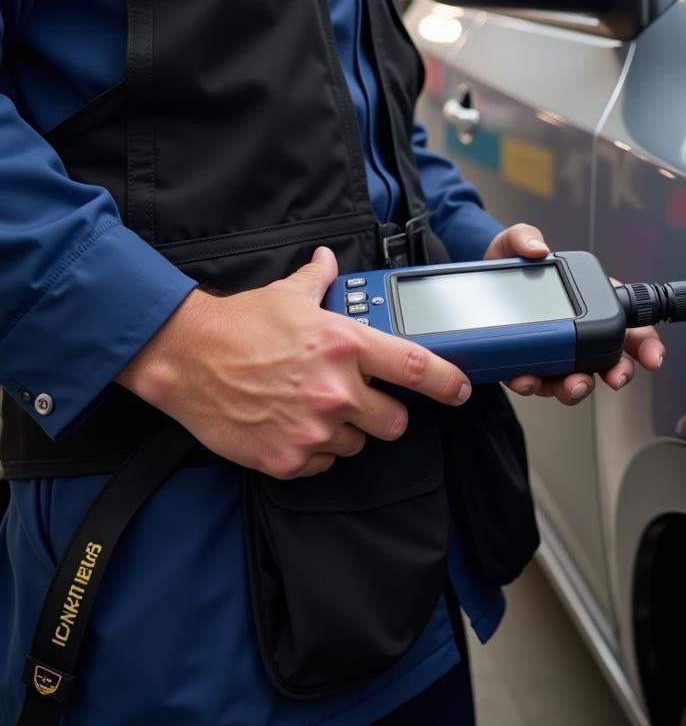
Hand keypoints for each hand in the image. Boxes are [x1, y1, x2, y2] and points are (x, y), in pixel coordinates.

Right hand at [118, 247, 470, 478]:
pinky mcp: (289, 458)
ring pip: (357, 445)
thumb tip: (329, 260)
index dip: (450, 383)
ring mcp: (314, 429)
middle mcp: (337, 391)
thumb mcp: (288, 295)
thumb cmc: (238, 325)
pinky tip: (288, 426)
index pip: (419, 369)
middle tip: (358, 402)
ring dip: (344, 432)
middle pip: (395, 423)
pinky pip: (321, 464)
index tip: (461, 389)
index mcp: (346, 346)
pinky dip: (311, 451)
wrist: (184, 359)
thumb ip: (320, 280)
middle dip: (383, 415)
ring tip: (310, 409)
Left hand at [486, 224, 666, 405]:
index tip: (654, 358)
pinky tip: (526, 378)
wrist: (478, 286)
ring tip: (570, 384)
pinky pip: (537, 382)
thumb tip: (537, 248)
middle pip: (609, 360)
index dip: (647, 344)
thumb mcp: (515, 243)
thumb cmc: (509, 266)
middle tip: (614, 377)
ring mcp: (555, 353)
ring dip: (575, 387)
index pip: (629, 325)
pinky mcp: (529, 364)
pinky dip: (534, 385)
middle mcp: (577, 332)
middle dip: (617, 372)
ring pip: (574, 379)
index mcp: (589, 301)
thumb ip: (525, 237)